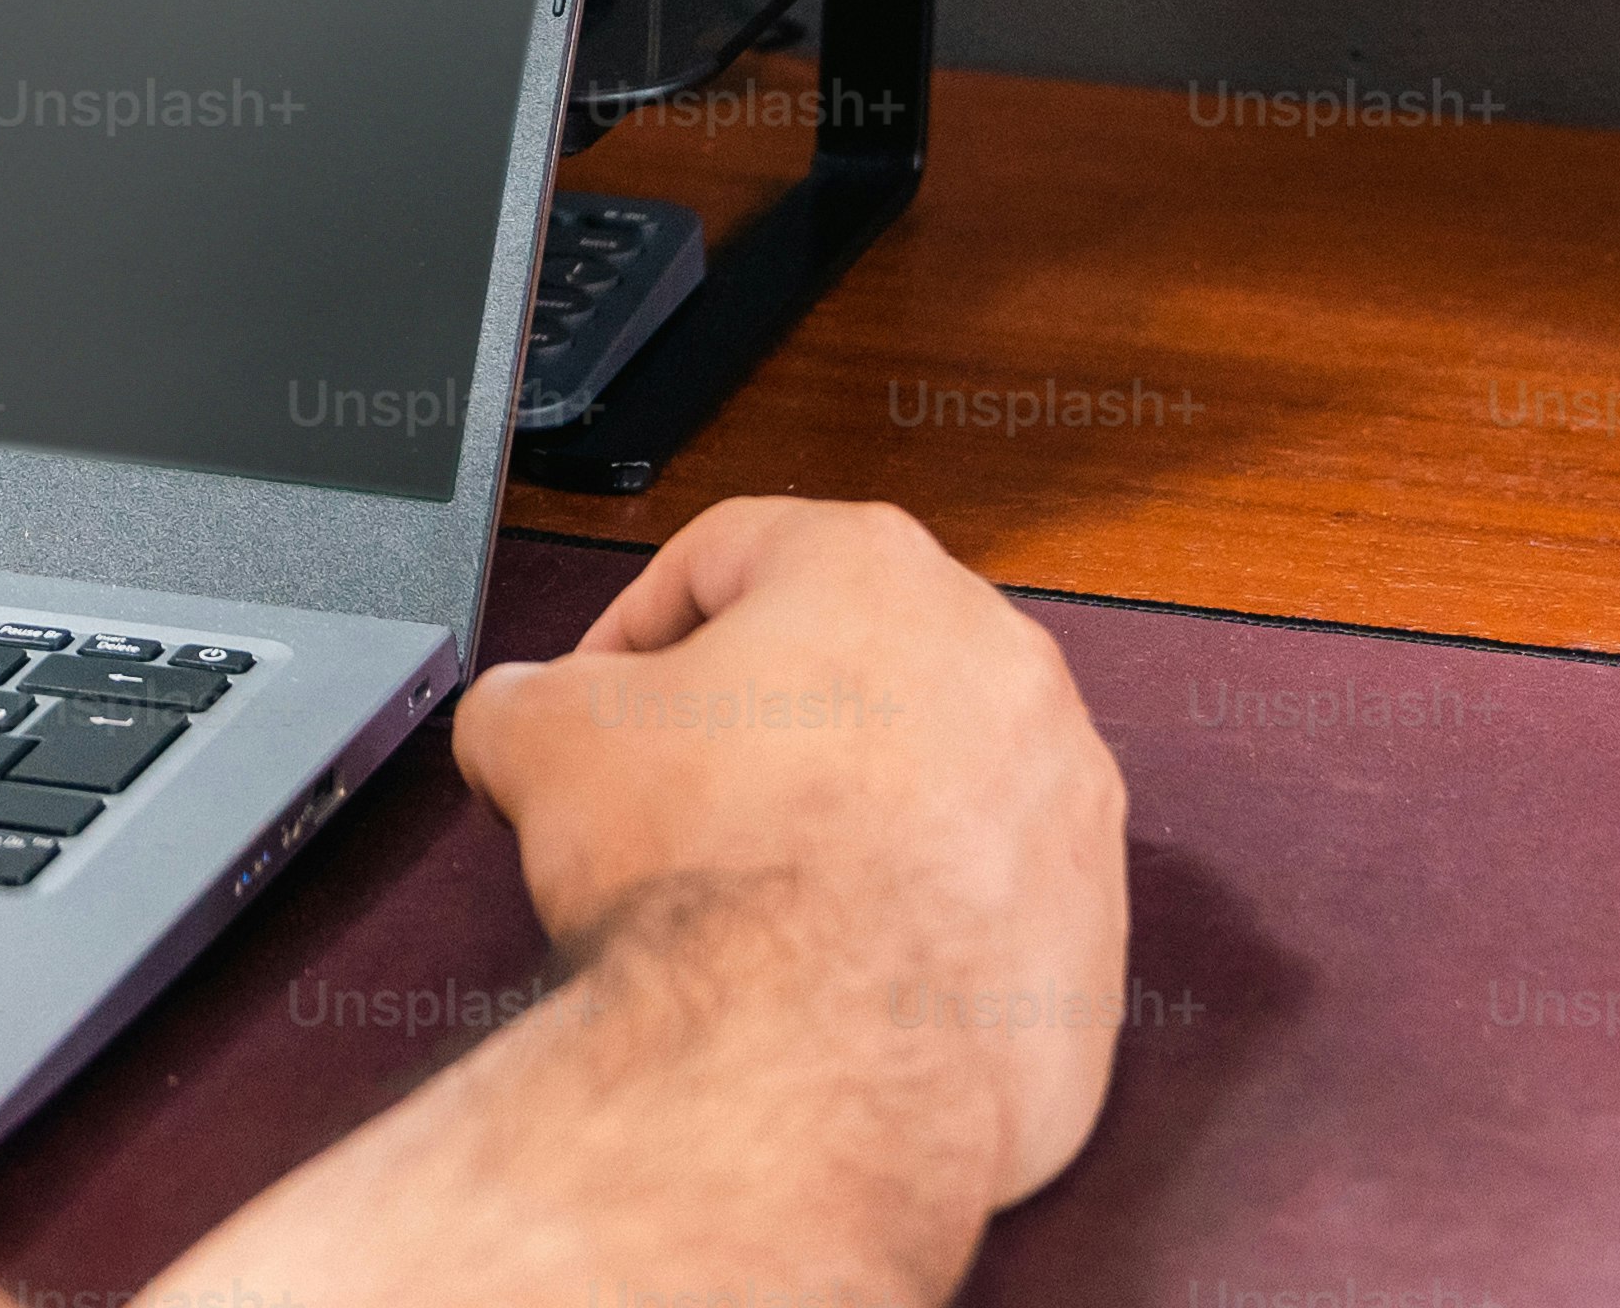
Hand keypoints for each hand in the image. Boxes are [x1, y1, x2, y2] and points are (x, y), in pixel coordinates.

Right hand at [454, 496, 1129, 1216]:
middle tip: (670, 786)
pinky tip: (834, 960)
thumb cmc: (713, 886)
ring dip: (844, 810)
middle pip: (846, 658)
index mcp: (872, 573)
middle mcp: (998, 661)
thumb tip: (524, 712)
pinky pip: (986, 889)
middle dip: (751, 717)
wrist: (809, 1068)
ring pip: (930, 770)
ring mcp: (1065, 795)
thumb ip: (526, 693)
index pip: (729, 552)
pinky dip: (914, 912)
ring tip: (754, 884)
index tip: (599, 689)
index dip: (635, 625)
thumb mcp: (540, 742)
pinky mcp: (1095, 920)